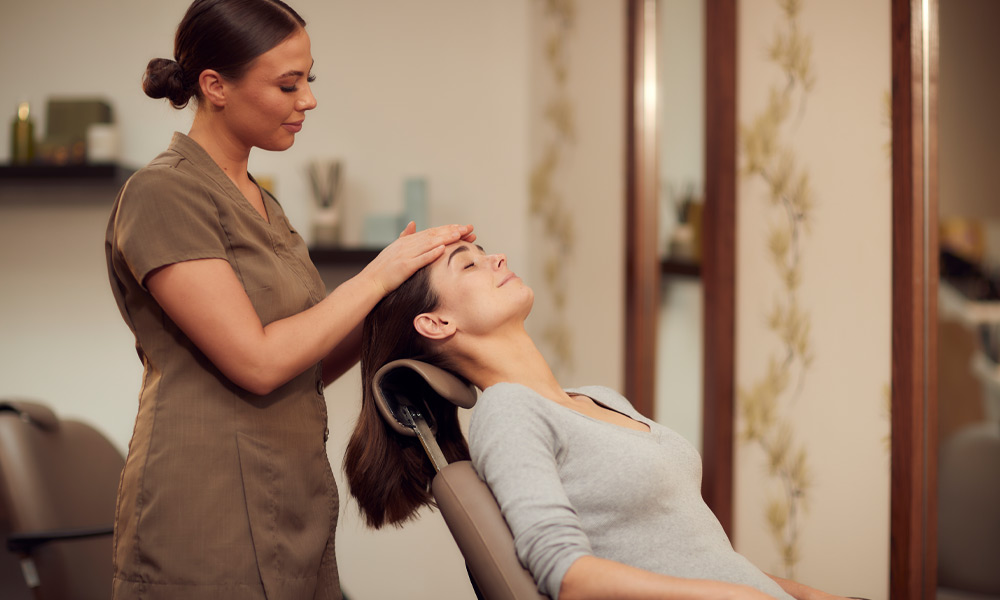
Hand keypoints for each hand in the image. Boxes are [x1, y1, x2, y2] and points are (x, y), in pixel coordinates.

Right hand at [360, 222, 474, 295]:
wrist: (370, 282)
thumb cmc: (383, 269)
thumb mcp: (394, 249)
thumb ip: (405, 236)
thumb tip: (413, 223)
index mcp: (407, 241)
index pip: (431, 232)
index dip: (447, 228)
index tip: (462, 227)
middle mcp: (407, 245)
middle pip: (434, 235)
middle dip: (452, 231)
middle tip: (469, 228)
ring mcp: (405, 255)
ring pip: (429, 244)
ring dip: (446, 238)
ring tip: (460, 235)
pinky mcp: (404, 267)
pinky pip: (420, 259)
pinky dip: (431, 253)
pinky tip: (443, 250)